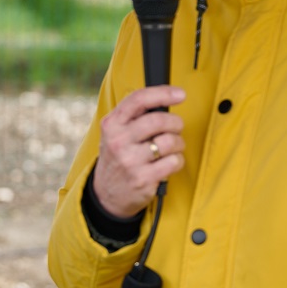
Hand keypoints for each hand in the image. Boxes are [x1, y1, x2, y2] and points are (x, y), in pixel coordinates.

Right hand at [93, 85, 186, 217]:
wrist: (106, 195)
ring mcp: (130, 161)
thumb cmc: (117, 158)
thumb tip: (165, 99)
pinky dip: (178, 160)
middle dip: (175, 123)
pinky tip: (169, 163)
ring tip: (172, 147)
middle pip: (159, 120)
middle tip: (176, 127)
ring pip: (170, 141)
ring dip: (178, 143)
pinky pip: (174, 161)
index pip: (138, 100)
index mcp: (111, 125)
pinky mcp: (143, 179)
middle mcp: (118, 141)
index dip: (163, 93)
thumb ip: (133, 116)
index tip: (180, 94)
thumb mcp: (114, 133)